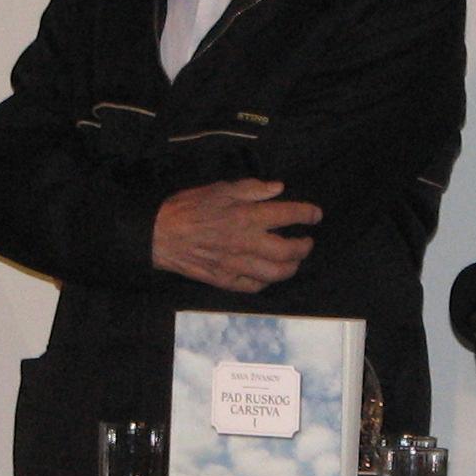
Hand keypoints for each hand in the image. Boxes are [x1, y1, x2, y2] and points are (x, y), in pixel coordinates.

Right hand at [151, 179, 321, 291]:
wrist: (160, 235)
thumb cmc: (188, 207)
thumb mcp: (220, 188)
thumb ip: (252, 189)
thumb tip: (278, 188)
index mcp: (249, 216)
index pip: (290, 215)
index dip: (308, 214)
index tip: (315, 215)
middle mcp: (249, 243)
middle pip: (290, 251)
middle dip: (304, 246)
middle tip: (306, 241)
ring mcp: (239, 265)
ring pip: (276, 273)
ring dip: (292, 267)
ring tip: (294, 260)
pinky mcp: (226, 280)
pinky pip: (254, 287)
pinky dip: (267, 282)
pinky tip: (268, 275)